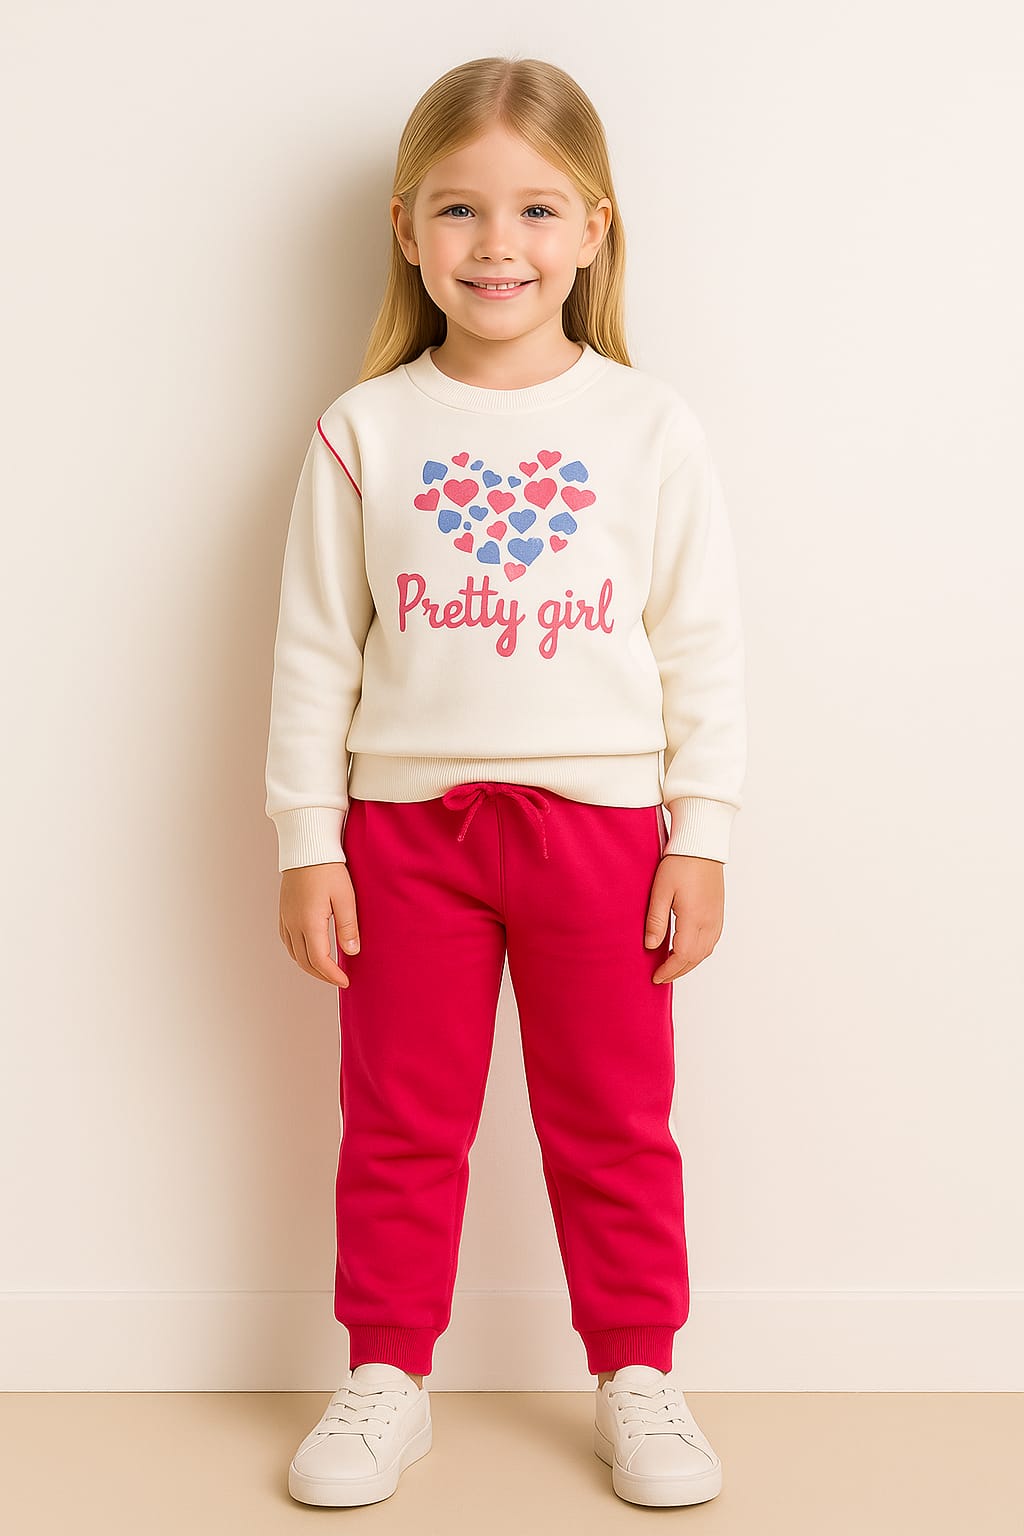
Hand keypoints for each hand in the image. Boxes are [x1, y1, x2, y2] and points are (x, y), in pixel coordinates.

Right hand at [279, 862, 359, 987]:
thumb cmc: (329, 869)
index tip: (345, 982)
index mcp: (309, 923)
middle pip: (304, 961)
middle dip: (321, 975)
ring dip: (309, 965)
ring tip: (326, 969)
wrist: (307, 847)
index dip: (332, 976)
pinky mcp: (283, 911)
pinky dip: (298, 952)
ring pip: (293, 953)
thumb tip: (351, 952)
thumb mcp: (345, 897)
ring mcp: (285, 918)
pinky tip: (309, 950)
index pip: (319, 960)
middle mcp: (293, 924)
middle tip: (338, 979)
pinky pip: (287, 941)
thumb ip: (348, 926)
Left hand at [645, 854, 724, 983]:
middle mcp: (710, 922)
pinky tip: (687, 951)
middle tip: (661, 977)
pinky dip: (699, 952)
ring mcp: (717, 918)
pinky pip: (711, 941)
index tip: (656, 977)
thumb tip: (650, 946)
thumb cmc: (680, 863)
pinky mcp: (718, 912)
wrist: (701, 846)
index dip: (669, 970)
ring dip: (689, 963)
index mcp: (695, 918)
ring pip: (706, 952)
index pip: (683, 956)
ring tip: (672, 966)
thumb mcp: (661, 890)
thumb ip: (656, 920)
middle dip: (678, 971)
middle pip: (696, 958)